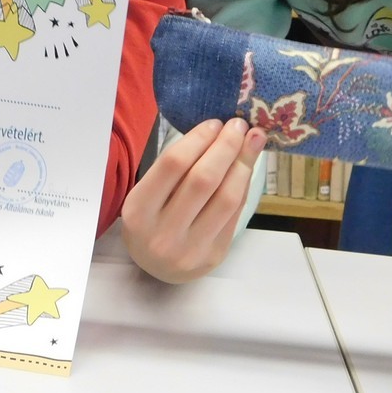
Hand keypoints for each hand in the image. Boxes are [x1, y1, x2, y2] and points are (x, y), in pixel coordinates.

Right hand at [121, 118, 265, 283]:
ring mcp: (191, 248)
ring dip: (243, 163)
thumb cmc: (151, 220)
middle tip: (239, 125)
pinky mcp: (215, 255)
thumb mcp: (147, 194)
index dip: (198, 139)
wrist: (155, 269)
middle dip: (226, 146)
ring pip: (226, 197)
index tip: (215, 123)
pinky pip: (235, 213)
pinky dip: (242, 184)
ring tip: (253, 140)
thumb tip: (217, 130)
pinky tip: (246, 167)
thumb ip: (174, 168)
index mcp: (138, 210)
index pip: (173, 165)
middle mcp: (163, 233)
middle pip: (203, 179)